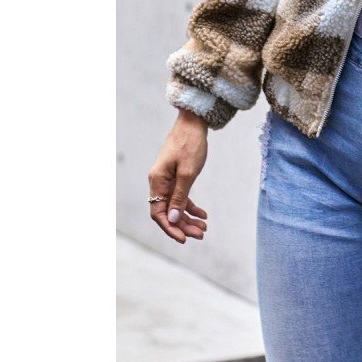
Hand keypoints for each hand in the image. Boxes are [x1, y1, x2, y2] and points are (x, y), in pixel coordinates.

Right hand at [147, 110, 209, 244]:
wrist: (194, 122)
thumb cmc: (190, 144)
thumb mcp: (188, 172)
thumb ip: (180, 196)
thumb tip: (173, 219)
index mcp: (157, 182)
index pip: (158, 213)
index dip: (170, 228)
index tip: (184, 238)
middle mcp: (159, 182)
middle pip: (168, 211)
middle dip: (183, 225)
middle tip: (201, 235)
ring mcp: (168, 179)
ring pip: (176, 205)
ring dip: (188, 218)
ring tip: (204, 228)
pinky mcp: (177, 176)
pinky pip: (181, 196)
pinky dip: (191, 206)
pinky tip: (203, 214)